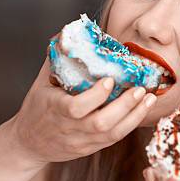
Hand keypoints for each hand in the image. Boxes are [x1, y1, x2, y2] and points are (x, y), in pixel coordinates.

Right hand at [6, 57, 156, 167]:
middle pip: (101, 123)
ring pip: (112, 134)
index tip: (110, 80)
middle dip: (125, 106)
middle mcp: (70, 129)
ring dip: (134, 116)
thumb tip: (68, 31)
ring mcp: (82, 141)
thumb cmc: (37, 107)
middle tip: (141, 89)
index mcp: (55, 110)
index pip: (77, 108)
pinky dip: (131, 123)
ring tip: (149, 98)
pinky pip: (114, 139)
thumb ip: (56, 59)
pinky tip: (142, 109)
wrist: (30, 144)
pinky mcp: (91, 148)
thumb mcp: (41, 82)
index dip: (96, 96)